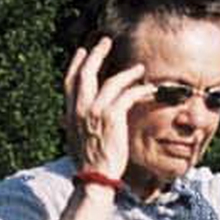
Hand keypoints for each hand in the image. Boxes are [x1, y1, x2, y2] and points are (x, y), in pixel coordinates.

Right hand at [63, 36, 150, 182]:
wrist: (95, 178)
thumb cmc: (89, 163)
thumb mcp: (75, 139)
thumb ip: (74, 124)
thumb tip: (70, 119)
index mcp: (70, 113)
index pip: (69, 81)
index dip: (76, 64)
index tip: (82, 51)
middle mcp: (79, 108)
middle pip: (86, 72)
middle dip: (96, 54)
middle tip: (106, 42)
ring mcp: (95, 111)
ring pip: (111, 81)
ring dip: (127, 72)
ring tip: (139, 68)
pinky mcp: (112, 116)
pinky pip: (128, 95)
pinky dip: (141, 90)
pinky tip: (150, 89)